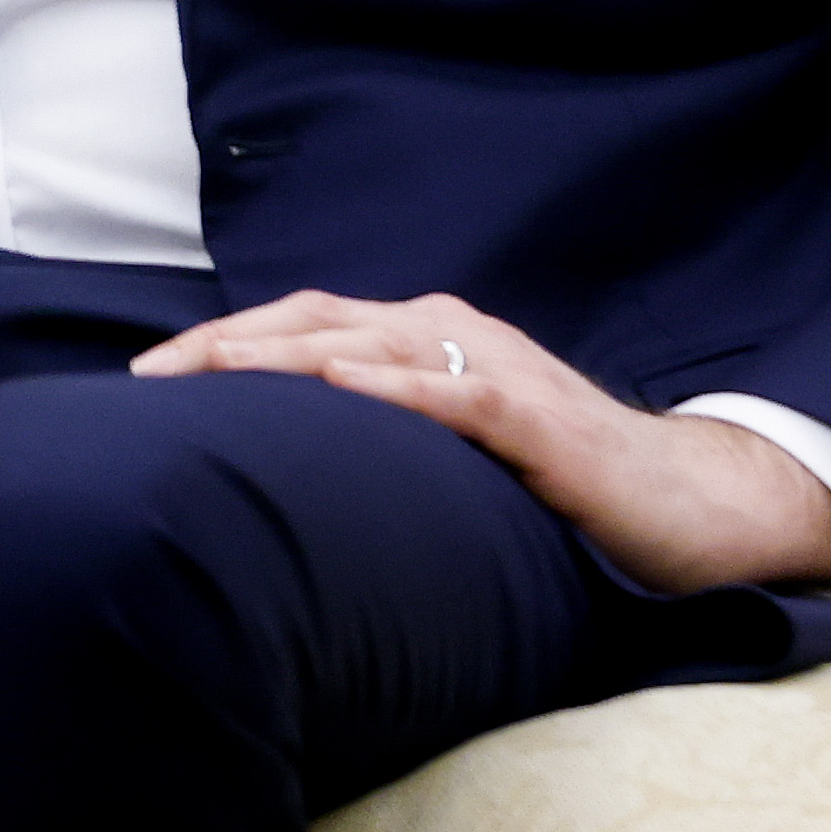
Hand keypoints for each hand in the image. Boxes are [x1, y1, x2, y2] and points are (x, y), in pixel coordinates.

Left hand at [131, 292, 830, 596]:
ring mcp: (495, 371)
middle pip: (317, 325)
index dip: (221, 342)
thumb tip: (272, 466)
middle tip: (147, 378)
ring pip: (374, 346)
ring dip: (288, 355)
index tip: (143, 376)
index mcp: (421, 339)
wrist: (687, 505)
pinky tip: (339, 392)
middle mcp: (449, 336)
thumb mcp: (447, 448)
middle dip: (226, 346)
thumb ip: (376, 438)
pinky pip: (459, 396)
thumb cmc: (556, 481)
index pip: (300, 326)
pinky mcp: (538, 421)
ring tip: (212, 370)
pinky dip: (396, 390)